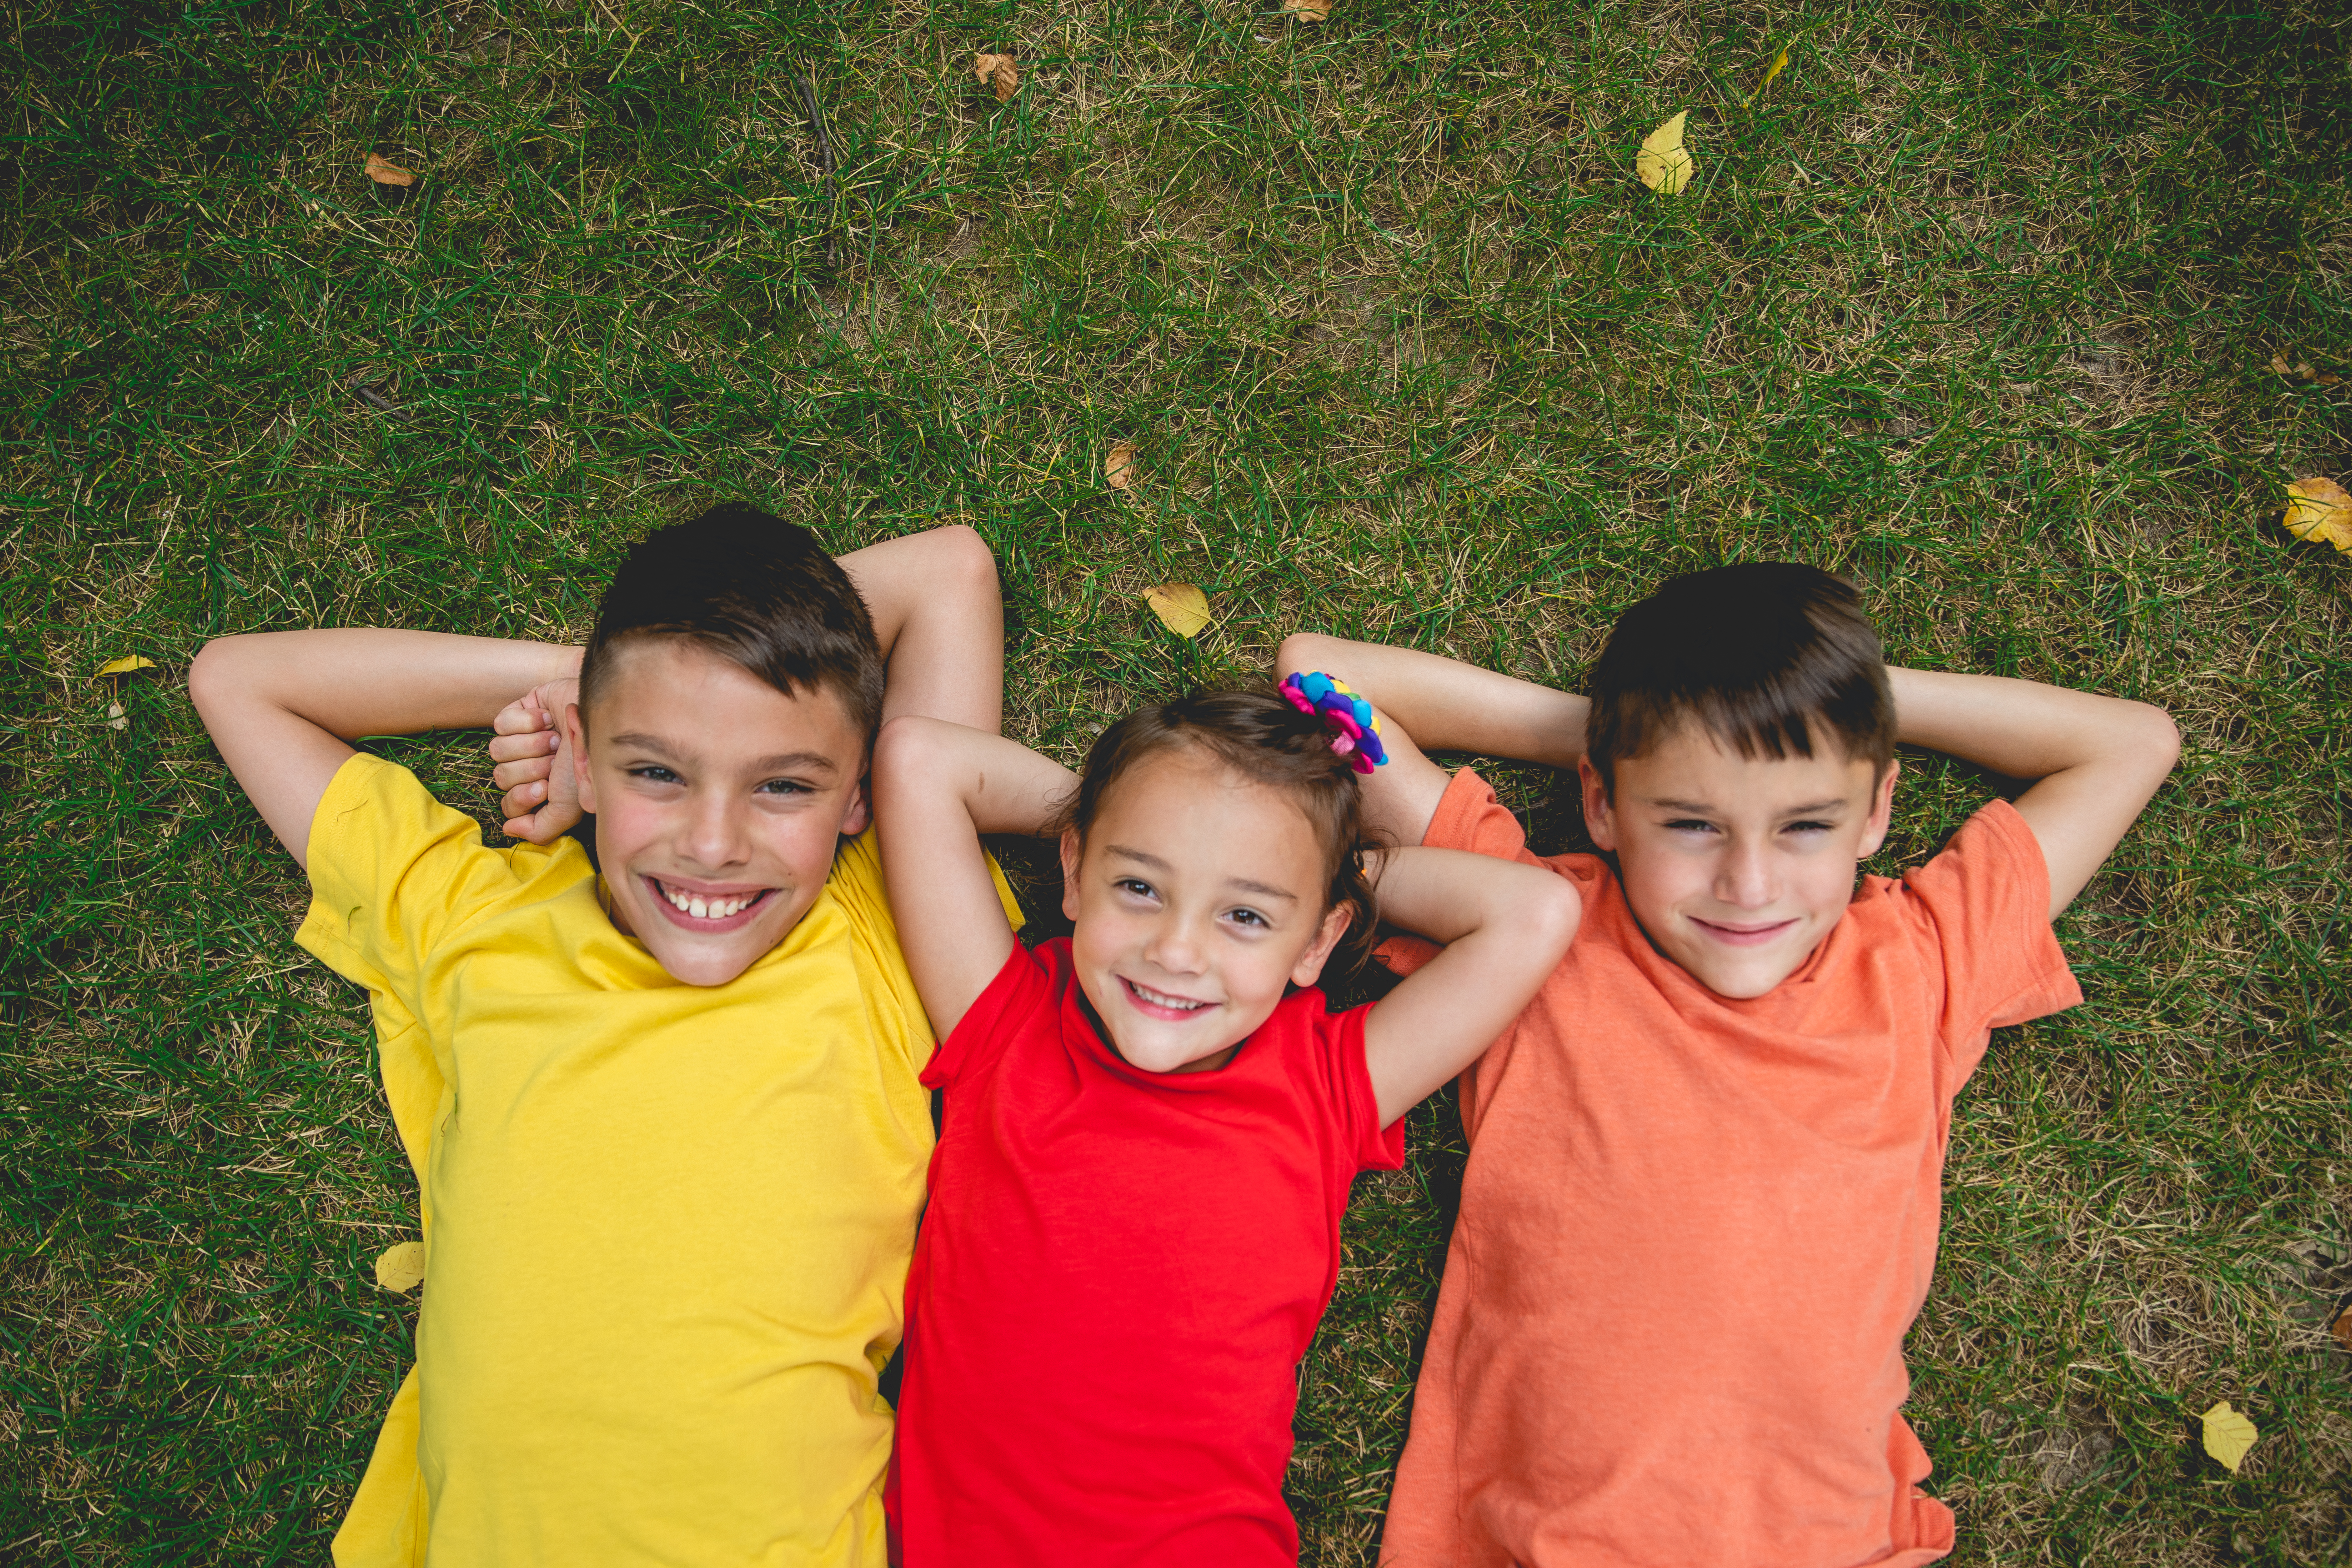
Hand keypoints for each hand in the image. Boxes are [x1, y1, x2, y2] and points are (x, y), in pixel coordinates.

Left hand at [489, 677, 580, 841]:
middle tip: (555, 759)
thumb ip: (540, 829)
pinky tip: (546, 719)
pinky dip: (525, 722)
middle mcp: (530, 767)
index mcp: (541, 790)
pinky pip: (500, 724)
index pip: (509, 806)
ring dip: (530, 744)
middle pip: (501, 777)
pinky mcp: (518, 712)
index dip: (523, 797)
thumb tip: (508, 830)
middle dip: (531, 768)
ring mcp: (522, 739)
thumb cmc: (588, 760)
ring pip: (497, 750)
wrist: (598, 717)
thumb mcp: (568, 808)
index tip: (546, 786)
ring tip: (554, 737)